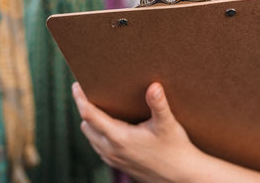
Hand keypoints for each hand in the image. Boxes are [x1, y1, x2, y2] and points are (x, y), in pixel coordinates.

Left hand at [72, 82, 202, 182]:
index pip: (89, 115)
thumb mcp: (168, 125)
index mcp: (119, 137)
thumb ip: (159, 104)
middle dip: (85, 108)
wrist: (182, 177)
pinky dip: (98, 134)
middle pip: (86, 125)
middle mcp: (111, 149)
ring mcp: (113, 159)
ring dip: (91, 122)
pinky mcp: (118, 164)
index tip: (77, 85)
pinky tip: (112, 125)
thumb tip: (154, 85)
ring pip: (90, 137)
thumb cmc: (175, 149)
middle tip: (91, 91)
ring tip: (100, 106)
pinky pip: (98, 147)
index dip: (80, 98)